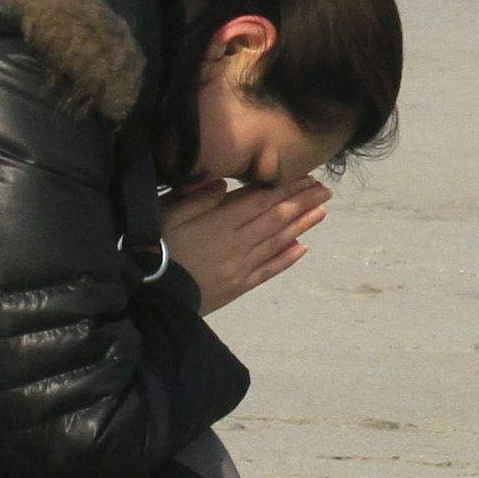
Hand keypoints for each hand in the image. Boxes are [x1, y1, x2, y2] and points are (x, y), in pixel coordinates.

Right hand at [159, 174, 327, 313]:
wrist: (153, 299)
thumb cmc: (155, 249)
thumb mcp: (167, 215)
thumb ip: (196, 198)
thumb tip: (224, 183)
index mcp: (220, 223)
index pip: (260, 201)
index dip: (285, 188)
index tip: (306, 177)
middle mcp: (237, 244)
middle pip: (275, 219)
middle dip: (301, 203)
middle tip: (324, 191)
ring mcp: (241, 267)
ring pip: (277, 242)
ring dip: (301, 226)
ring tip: (321, 212)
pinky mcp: (239, 287)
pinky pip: (269, 270)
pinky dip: (287, 259)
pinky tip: (303, 249)